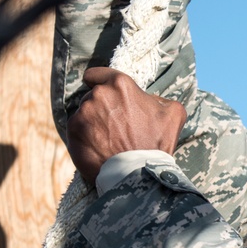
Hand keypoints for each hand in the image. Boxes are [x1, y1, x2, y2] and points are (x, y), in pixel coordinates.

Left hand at [68, 67, 186, 184]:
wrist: (138, 174)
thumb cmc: (156, 143)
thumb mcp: (174, 113)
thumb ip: (160, 99)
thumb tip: (149, 99)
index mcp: (120, 85)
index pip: (98, 73)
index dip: (100, 80)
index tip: (103, 90)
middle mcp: (98, 95)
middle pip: (93, 95)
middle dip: (103, 106)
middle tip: (117, 124)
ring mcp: (83, 113)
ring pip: (85, 113)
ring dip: (94, 121)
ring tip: (110, 139)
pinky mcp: (72, 132)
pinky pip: (77, 130)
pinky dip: (86, 136)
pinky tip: (100, 147)